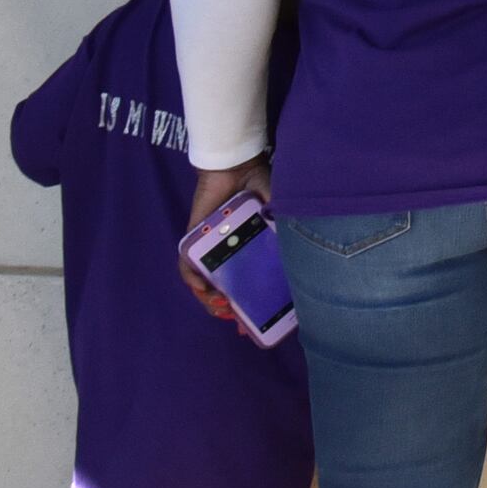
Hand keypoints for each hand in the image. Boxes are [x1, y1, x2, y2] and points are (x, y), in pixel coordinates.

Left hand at [178, 159, 270, 322]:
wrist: (238, 162)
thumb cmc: (262, 186)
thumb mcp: (280, 215)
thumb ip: (285, 234)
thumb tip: (299, 261)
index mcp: (249, 250)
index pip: (249, 284)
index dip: (254, 307)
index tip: (260, 325)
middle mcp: (228, 252)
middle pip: (224, 290)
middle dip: (231, 311)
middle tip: (240, 323)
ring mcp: (209, 247)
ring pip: (203, 283)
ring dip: (210, 300)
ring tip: (222, 307)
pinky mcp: (193, 238)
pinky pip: (186, 263)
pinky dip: (191, 277)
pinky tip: (201, 287)